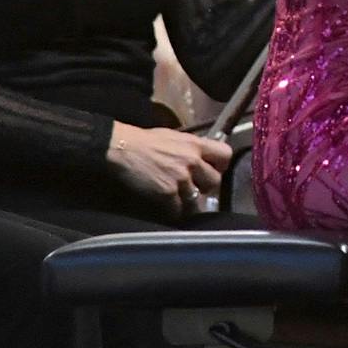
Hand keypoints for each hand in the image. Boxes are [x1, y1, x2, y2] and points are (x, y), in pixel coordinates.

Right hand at [107, 121, 233, 216]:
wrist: (122, 148)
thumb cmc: (145, 141)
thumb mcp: (174, 137)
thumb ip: (191, 149)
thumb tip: (202, 159)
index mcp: (195, 144)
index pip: (225, 155)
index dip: (221, 165)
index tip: (213, 170)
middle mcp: (192, 161)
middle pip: (215, 181)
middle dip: (205, 186)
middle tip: (194, 187)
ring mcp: (181, 178)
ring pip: (197, 199)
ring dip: (189, 200)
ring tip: (178, 198)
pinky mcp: (168, 193)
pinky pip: (179, 209)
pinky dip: (174, 210)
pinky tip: (166, 205)